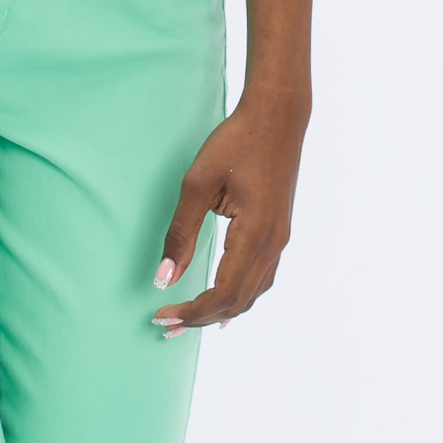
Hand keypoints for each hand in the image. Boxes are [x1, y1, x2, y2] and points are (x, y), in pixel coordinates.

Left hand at [151, 91, 309, 333]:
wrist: (279, 116)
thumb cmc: (235, 143)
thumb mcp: (198, 184)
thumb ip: (181, 233)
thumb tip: (164, 279)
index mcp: (255, 234)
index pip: (223, 293)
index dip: (191, 312)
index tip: (160, 315)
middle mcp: (274, 244)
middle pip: (238, 302)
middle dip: (201, 319)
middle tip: (165, 326)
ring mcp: (281, 239)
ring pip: (253, 294)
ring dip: (219, 311)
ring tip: (186, 319)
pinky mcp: (280, 232)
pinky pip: (261, 279)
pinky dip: (239, 296)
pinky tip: (221, 300)